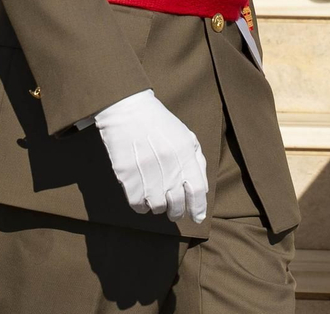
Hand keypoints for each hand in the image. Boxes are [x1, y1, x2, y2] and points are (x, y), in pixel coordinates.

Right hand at [94, 89, 208, 222]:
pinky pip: (138, 204)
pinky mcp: (127, 176)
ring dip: (159, 207)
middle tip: (174, 211)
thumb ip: (197, 162)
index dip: (199, 208)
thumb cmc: (160, 125)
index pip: (198, 190)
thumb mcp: (186, 137)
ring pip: (158, 207)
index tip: (197, 217)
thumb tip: (202, 191)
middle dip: (178, 212)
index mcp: (186, 154)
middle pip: (178, 204)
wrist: (128, 111)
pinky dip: (142, 205)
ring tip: (157, 197)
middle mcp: (168, 164)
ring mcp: (147, 171)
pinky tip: (143, 196)